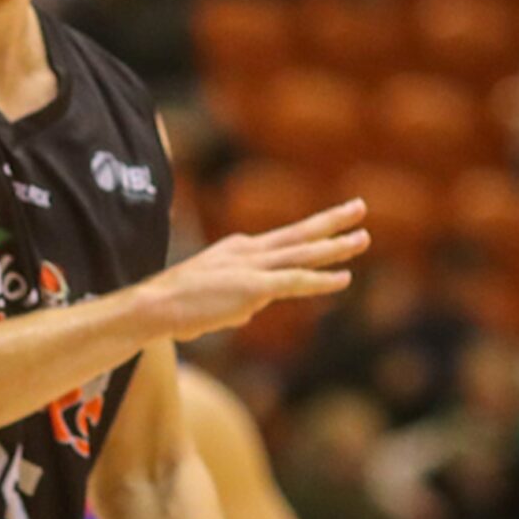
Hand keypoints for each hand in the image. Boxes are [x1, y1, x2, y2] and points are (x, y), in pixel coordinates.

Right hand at [143, 201, 369, 341]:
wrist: (154, 306)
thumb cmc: (175, 306)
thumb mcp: (213, 297)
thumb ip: (237, 300)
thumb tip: (248, 310)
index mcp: (236, 250)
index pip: (280, 241)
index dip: (308, 233)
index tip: (330, 224)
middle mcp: (247, 251)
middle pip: (298, 233)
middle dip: (331, 221)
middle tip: (359, 208)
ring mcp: (252, 267)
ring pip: (303, 253)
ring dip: (336, 246)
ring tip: (363, 237)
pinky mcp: (254, 287)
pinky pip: (295, 281)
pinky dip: (321, 280)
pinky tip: (344, 279)